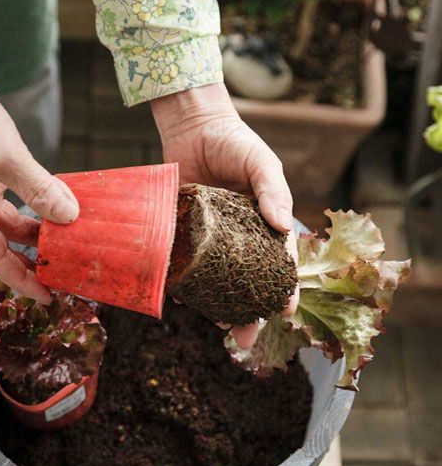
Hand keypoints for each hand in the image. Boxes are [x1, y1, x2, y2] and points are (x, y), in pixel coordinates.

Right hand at [0, 30, 78, 302]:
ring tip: (68, 242)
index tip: (49, 296)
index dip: (23, 280)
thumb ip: (38, 189)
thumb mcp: (7, 157)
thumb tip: (69, 217)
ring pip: (11, 225)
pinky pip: (14, 203)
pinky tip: (57, 207)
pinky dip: (35, 207)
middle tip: (64, 275)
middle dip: (33, 260)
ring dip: (38, 233)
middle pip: (4, 246)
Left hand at [151, 82, 299, 346]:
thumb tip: (284, 225)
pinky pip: (182, 263)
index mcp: (264, 224)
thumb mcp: (260, 161)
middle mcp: (238, 237)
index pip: (278, 262)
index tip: (286, 311)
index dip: (283, 288)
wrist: (190, 127)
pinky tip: (182, 300)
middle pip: (247, 281)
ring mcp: (208, 238)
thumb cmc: (234, 141)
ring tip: (219, 328)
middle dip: (249, 312)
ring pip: (215, 280)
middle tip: (246, 338)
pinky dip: (183, 282)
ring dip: (218, 305)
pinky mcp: (180, 233)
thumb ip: (272, 189)